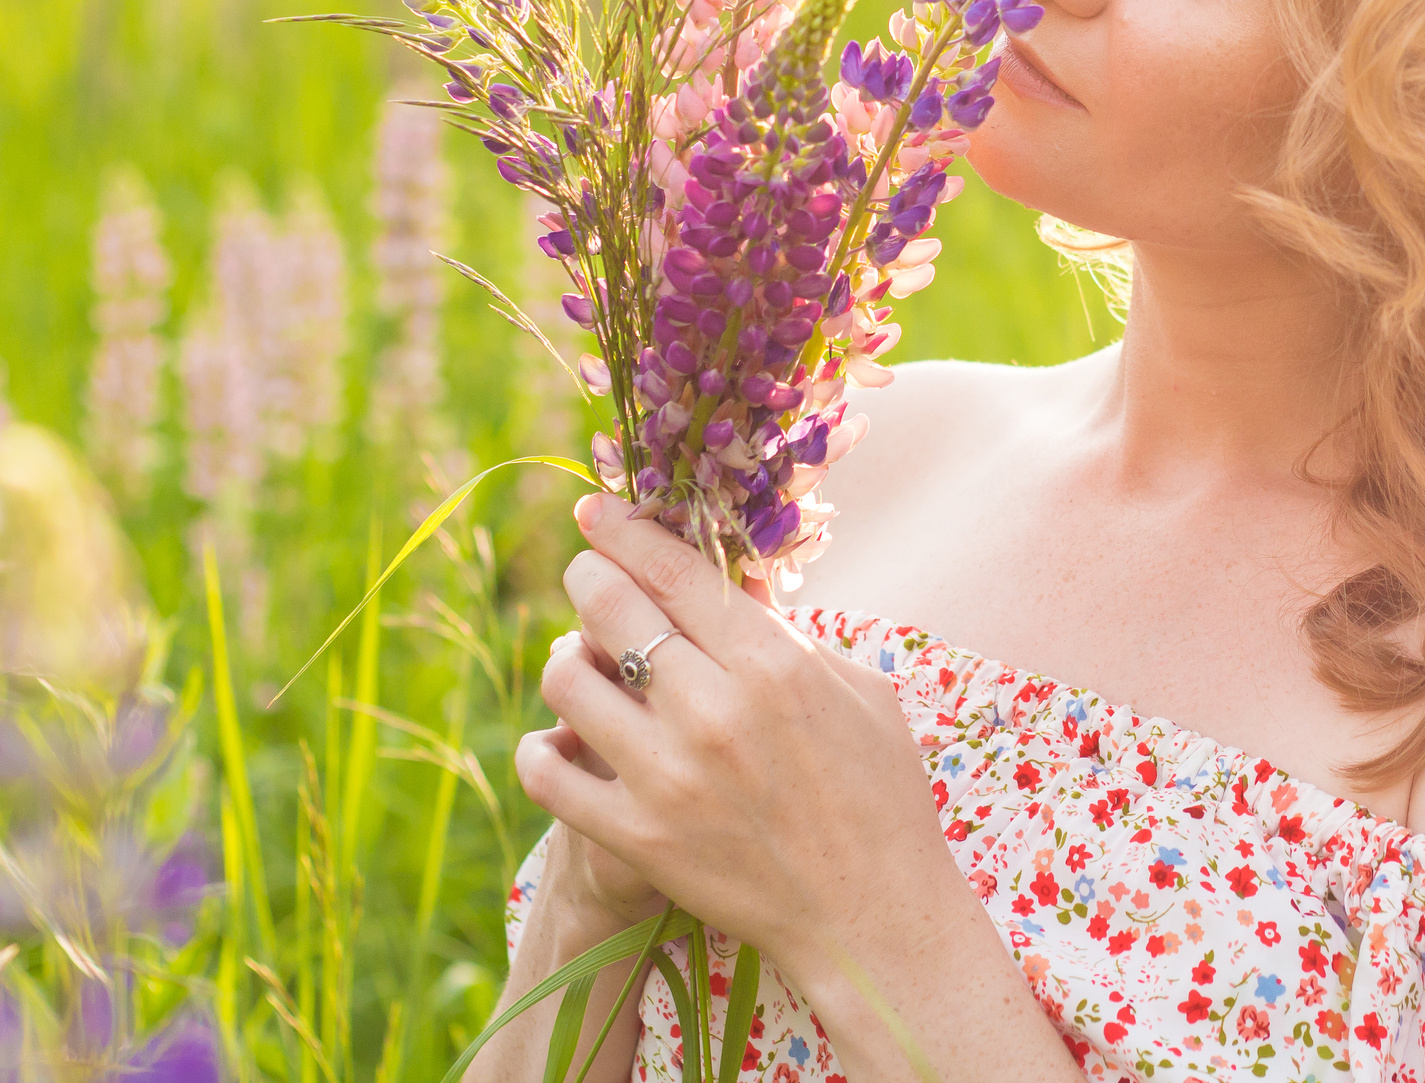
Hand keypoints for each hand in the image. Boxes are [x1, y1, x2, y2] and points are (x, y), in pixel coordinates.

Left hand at [518, 494, 981, 992]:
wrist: (873, 914)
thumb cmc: (879, 792)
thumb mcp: (856, 688)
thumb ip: (787, 632)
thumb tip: (728, 579)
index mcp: (774, 663)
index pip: (673, 568)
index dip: (623, 529)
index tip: (596, 510)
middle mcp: (714, 710)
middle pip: (610, 607)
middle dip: (588, 576)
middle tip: (587, 575)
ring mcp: (668, 777)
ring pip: (567, 680)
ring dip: (568, 657)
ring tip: (583, 661)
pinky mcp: (636, 838)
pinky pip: (549, 771)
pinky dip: (544, 746)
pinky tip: (563, 738)